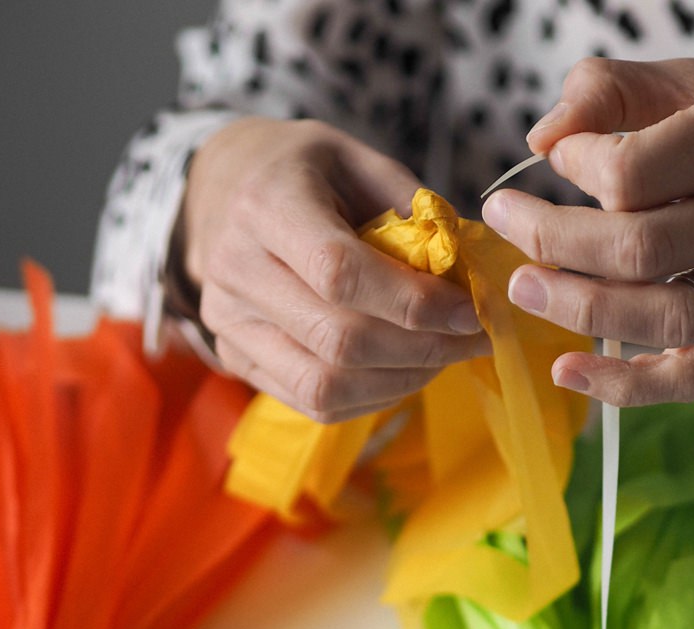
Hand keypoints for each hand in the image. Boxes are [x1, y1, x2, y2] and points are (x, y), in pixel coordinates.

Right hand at [175, 118, 487, 422]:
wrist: (221, 191)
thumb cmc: (302, 173)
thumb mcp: (355, 159)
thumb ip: (409, 208)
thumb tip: (469, 271)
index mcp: (266, 204)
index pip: (340, 273)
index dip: (413, 302)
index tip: (470, 311)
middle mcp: (236, 268)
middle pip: (339, 339)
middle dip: (422, 349)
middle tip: (472, 340)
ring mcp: (229, 322)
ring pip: (326, 385)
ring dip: (401, 381)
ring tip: (442, 357)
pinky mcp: (236, 358)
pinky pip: (314, 403)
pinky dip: (372, 397)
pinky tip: (404, 373)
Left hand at [481, 57, 693, 405]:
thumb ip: (622, 89)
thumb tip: (544, 137)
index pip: (636, 171)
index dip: (577, 166)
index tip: (559, 156)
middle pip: (640, 249)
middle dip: (553, 240)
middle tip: (505, 221)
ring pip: (663, 316)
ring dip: (579, 310)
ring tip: (523, 289)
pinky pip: (691, 376)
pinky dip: (626, 387)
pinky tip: (568, 374)